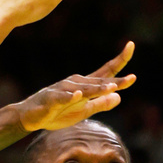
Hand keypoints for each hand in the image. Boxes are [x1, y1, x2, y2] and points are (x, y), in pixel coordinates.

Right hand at [17, 47, 135, 131]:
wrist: (31, 116)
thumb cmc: (57, 112)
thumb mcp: (83, 111)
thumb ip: (100, 104)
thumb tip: (119, 97)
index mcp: (85, 85)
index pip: (106, 72)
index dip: (120, 61)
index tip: (131, 46)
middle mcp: (76, 83)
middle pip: (99, 82)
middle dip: (115, 82)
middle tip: (131, 79)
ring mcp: (63, 90)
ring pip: (84, 89)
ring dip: (97, 89)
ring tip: (112, 87)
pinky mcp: (52, 99)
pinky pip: (62, 97)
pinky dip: (70, 97)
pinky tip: (78, 95)